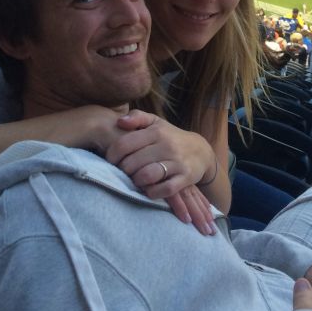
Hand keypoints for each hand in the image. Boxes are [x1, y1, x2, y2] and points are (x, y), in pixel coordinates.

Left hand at [105, 110, 216, 234]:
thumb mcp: (156, 122)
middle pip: (132, 163)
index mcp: (156, 131)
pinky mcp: (185, 178)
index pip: (124, 144)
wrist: (200, 151)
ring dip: (136, 182)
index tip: (111, 161)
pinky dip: (152, 192)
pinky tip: (149, 189)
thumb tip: (119, 122)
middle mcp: (166, 145)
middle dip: (123, 171)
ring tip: (135, 180)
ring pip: (147, 176)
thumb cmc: (170, 137)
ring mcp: (177, 162)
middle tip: (123, 172)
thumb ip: (137, 117)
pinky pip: (164, 189)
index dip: (112, 155)